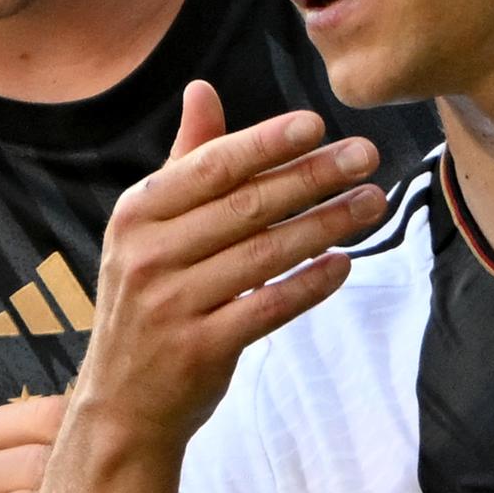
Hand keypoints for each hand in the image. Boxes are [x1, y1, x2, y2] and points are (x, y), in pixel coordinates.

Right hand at [69, 79, 385, 451]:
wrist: (122, 403)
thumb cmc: (148, 299)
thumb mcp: (150, 228)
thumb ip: (185, 161)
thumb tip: (202, 89)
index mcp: (137, 214)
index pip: (210, 166)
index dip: (265, 143)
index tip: (317, 124)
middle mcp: (149, 255)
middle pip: (245, 206)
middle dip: (312, 177)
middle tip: (365, 156)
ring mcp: (173, 304)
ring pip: (264, 255)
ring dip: (325, 225)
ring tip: (372, 203)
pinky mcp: (201, 349)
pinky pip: (268, 308)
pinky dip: (309, 285)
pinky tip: (343, 264)